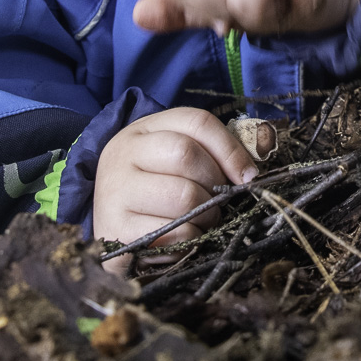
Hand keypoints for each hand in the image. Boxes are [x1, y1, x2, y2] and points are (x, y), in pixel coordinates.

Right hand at [92, 108, 257, 256]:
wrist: (110, 230)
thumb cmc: (153, 193)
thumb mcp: (172, 161)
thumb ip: (208, 154)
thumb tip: (250, 170)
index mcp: (143, 129)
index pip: (196, 122)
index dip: (230, 148)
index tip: (248, 175)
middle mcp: (123, 153)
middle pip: (187, 155)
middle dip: (215, 184)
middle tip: (218, 202)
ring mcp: (115, 191)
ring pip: (184, 197)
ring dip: (207, 215)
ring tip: (202, 220)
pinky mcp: (116, 229)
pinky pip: (175, 232)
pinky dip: (191, 238)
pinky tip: (184, 237)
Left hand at [132, 0, 360, 36]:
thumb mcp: (224, 4)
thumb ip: (181, 10)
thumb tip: (138, 15)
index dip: (200, 5)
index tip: (238, 0)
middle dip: (220, 10)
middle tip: (256, 2)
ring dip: (243, 13)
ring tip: (270, 0)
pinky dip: (263, 15)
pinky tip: (285, 1)